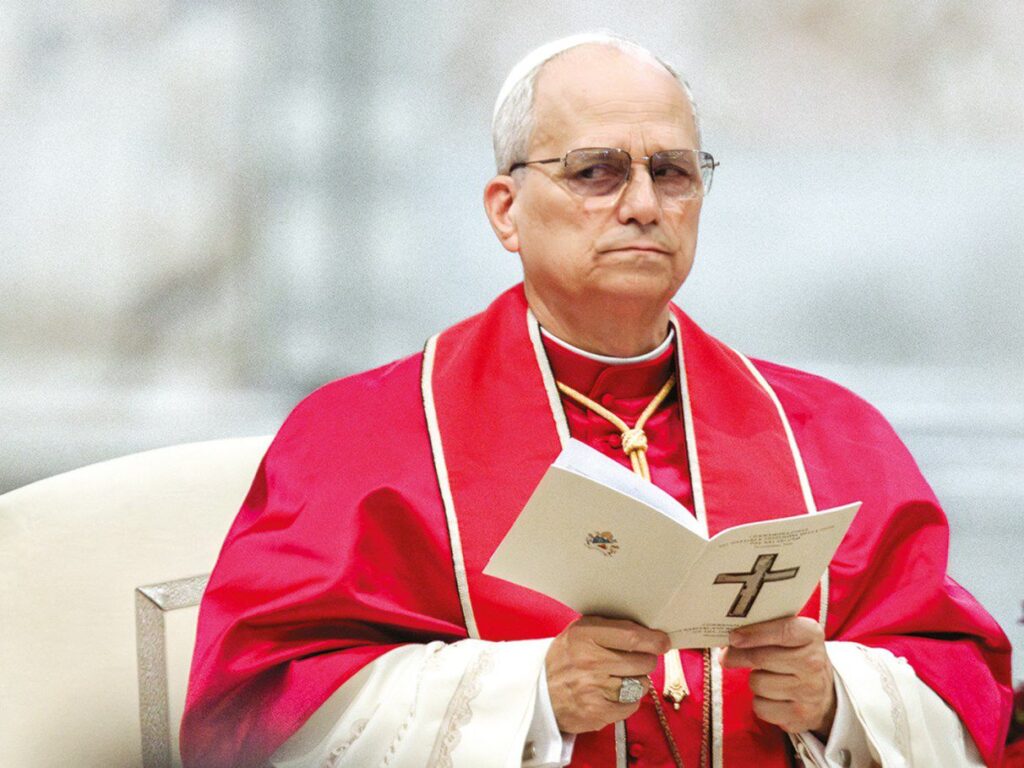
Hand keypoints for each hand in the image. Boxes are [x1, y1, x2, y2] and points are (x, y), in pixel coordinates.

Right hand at [545, 616, 670, 733]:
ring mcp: (594, 688)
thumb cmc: (564, 659)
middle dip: (646, 660)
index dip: (654, 640)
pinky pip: (632, 705)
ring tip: (620, 678)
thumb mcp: (578, 633)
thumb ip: (609, 628)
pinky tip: (614, 694)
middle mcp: (590, 661)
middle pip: (642, 661)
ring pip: (640, 684)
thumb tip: (647, 631)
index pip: (632, 636)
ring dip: (636, 681)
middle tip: (637, 660)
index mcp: (585, 635)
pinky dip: (628, 700)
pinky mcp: (598, 712)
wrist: (537, 692)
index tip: (663, 641)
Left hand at [721, 616, 835, 737]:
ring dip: (753, 679)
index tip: (734, 637)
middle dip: (739, 656)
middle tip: (727, 655)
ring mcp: (809, 692)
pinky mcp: (799, 715)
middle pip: (763, 658)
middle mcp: (814, 663)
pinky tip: (770, 696)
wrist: (822, 694)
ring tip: (763, 676)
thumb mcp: (789, 636)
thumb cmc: (795, 656)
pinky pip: (761, 707)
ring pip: (758, 683)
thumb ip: (764, 628)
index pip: (785, 631)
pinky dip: (759, 701)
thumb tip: (730, 637)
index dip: (756, 633)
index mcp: (812, 635)